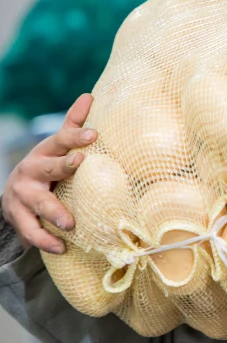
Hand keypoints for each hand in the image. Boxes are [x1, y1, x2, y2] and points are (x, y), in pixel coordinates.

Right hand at [1, 94, 96, 253]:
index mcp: (45, 151)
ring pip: (39, 204)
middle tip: (80, 164)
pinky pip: (31, 231)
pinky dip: (45, 240)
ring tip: (70, 223)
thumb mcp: (57, 146)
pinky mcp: (18, 217)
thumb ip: (73, 125)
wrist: (15, 194)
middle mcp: (32, 170)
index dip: (76, 136)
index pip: (61, 140)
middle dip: (63, 166)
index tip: (94, 134)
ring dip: (54, 213)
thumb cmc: (48, 166)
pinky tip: (61, 247)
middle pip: (49, 168)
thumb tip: (89, 95)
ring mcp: (22, 195)